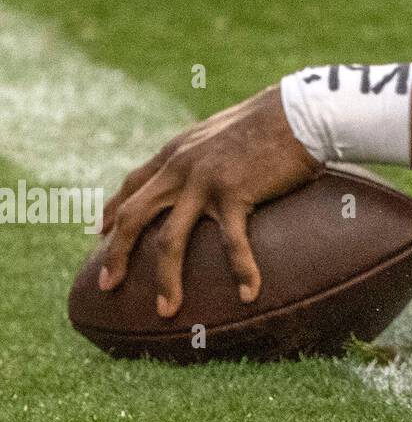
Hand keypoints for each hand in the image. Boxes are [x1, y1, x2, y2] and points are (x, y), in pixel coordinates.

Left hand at [99, 86, 322, 316]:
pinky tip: (249, 294)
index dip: (114, 210)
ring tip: (166, 311)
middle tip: (107, 285)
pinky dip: (241, 271)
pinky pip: (232, 242)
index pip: (133, 184)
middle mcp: (182, 166)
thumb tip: (211, 170)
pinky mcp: (235, 193)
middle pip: (135, 216)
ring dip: (166, 280)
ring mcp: (205, 181)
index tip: (101, 234)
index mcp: (178, 151)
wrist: (300, 110)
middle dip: (117, 254)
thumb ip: (207, 151)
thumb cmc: (273, 119)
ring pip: (169, 240)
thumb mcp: (224, 131)